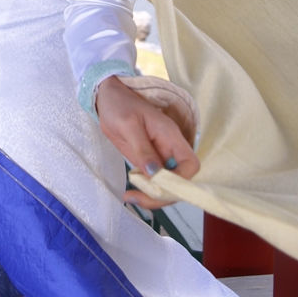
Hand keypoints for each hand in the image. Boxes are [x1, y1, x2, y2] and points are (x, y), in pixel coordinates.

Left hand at [96, 76, 199, 210]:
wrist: (107, 98)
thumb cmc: (119, 105)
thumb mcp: (128, 124)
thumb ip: (142, 149)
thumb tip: (155, 174)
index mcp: (170, 136)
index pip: (190, 164)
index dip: (181, 181)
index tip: (158, 188)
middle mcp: (169, 148)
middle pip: (179, 180)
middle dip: (162, 194)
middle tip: (136, 198)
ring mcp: (159, 156)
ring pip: (166, 185)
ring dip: (152, 196)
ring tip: (131, 197)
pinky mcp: (147, 160)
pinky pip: (154, 182)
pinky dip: (145, 191)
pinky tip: (131, 194)